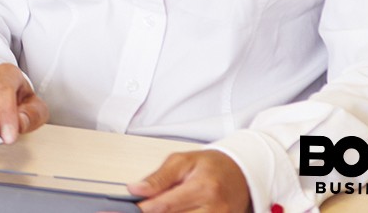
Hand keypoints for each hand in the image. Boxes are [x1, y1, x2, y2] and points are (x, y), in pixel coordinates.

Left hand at [129, 149, 251, 212]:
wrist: (242, 174)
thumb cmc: (212, 166)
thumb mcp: (183, 161)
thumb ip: (158, 177)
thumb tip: (136, 189)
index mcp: (203, 187)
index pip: (165, 205)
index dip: (142, 210)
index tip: (126, 210)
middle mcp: (214, 209)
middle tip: (135, 210)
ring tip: (149, 211)